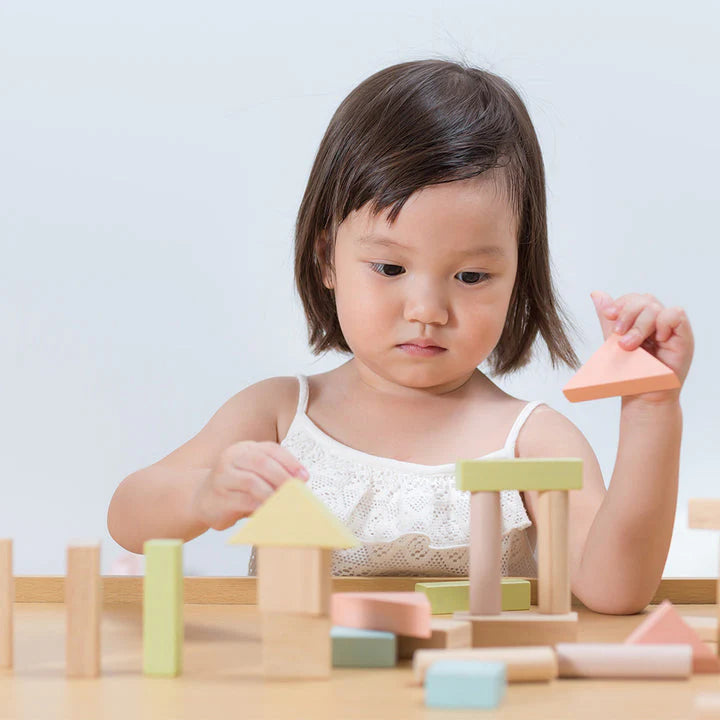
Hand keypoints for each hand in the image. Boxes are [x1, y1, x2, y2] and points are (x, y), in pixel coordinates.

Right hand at [192, 441, 308, 530]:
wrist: (201, 499)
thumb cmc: (236, 488)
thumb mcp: (255, 475)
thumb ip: (274, 476)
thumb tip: (301, 484)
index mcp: (245, 448)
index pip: (271, 449)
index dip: (290, 462)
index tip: (304, 477)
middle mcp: (232, 457)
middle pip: (261, 462)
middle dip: (283, 477)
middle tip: (297, 491)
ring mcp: (222, 476)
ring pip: (251, 481)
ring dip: (272, 493)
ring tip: (286, 503)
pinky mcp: (218, 496)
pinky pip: (242, 500)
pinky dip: (259, 506)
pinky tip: (270, 511)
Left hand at [590, 290, 693, 403]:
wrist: (641, 396)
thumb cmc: (629, 372)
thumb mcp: (613, 342)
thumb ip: (608, 320)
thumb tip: (597, 294)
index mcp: (639, 320)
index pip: (633, 298)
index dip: (620, 304)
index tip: (609, 315)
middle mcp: (655, 321)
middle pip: (643, 299)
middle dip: (627, 314)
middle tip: (619, 335)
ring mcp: (669, 328)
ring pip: (654, 307)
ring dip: (639, 325)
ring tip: (630, 345)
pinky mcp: (682, 337)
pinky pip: (675, 315)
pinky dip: (663, 323)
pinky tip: (656, 339)